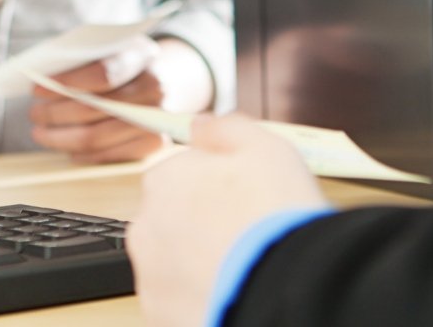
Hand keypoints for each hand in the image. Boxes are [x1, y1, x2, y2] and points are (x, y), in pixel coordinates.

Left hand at [28, 38, 212, 163]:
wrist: (169, 79)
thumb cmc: (127, 63)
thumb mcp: (112, 47)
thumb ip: (83, 59)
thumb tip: (41, 79)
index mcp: (141, 55)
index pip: (101, 74)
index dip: (65, 83)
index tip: (36, 90)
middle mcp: (155, 88)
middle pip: (94, 109)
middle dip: (55, 114)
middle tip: (34, 114)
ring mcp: (158, 119)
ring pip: (97, 137)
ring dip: (61, 138)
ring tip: (42, 133)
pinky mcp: (155, 144)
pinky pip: (110, 156)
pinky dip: (83, 154)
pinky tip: (67, 148)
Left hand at [128, 114, 327, 326]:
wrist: (286, 290)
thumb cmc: (275, 218)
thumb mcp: (266, 148)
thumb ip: (226, 129)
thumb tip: (201, 125)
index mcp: (164, 180)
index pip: (182, 175)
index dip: (219, 186)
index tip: (246, 199)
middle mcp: (146, 228)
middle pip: (175, 220)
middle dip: (204, 226)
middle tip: (249, 236)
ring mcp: (152, 278)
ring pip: (176, 264)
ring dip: (202, 264)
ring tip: (246, 269)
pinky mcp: (163, 318)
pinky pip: (182, 302)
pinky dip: (203, 298)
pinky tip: (236, 293)